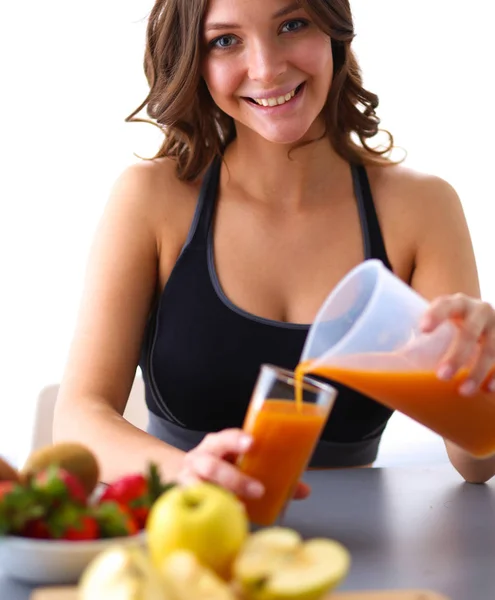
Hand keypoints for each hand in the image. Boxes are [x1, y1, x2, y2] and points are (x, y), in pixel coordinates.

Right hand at [176, 428, 310, 499]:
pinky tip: (220, 518)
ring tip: (241, 508)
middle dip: (235, 478)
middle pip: (211, 465)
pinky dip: (205, 511)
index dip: (237, 440)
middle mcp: (199, 458)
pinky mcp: (182, 498)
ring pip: (198, 486)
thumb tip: (303, 490)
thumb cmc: (221, 467)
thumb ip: (270, 473)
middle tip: (258, 490)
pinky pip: (191, 505)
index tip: (252, 444)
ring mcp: (187, 478)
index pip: (225, 437)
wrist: (185, 476)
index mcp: (217, 444)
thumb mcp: (241, 463)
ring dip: (221, 497)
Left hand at [420, 293, 494, 394]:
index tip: (423, 329)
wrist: (481, 322)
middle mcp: (479, 311)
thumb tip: (382, 362)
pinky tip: (489, 390)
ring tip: (463, 391)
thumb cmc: (449, 327)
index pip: (446, 304)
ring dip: (478, 371)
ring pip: (492, 349)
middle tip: (442, 376)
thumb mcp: (437, 325)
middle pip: (470, 332)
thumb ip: (416, 338)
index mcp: (456, 303)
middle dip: (457, 355)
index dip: (436, 315)